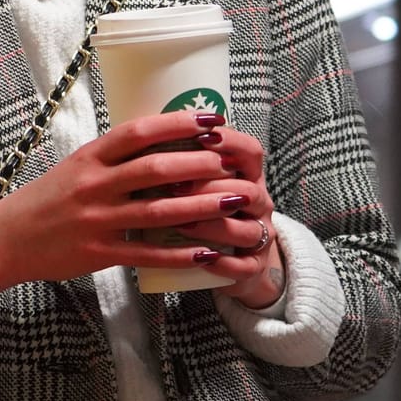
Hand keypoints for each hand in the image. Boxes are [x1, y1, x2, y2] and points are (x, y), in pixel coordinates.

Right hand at [0, 111, 247, 309]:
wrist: (6, 239)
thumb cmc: (46, 199)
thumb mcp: (74, 167)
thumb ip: (113, 157)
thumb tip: (162, 139)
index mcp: (89, 157)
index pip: (137, 132)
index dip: (177, 123)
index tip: (211, 118)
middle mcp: (93, 185)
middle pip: (154, 170)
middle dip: (199, 164)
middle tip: (231, 161)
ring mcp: (97, 221)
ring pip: (158, 213)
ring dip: (201, 207)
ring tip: (234, 202)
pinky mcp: (100, 253)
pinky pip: (148, 254)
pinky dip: (180, 254)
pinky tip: (208, 252)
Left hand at [170, 127, 283, 307]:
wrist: (236, 255)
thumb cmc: (208, 207)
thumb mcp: (202, 180)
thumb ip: (183, 159)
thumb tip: (142, 134)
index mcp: (247, 176)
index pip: (250, 151)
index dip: (229, 142)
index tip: (200, 135)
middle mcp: (258, 203)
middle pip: (245, 190)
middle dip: (210, 188)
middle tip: (172, 187)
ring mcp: (258, 236)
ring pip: (245, 230)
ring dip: (212, 226)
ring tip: (181, 224)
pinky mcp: (253, 266)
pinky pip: (243, 266)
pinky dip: (222, 264)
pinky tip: (201, 259)